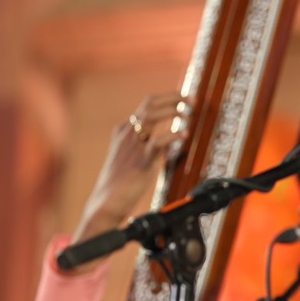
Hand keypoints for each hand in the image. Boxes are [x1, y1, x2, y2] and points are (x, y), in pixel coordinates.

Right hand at [69, 93, 189, 270]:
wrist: (106, 202)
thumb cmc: (121, 182)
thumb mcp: (134, 157)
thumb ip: (150, 146)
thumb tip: (170, 141)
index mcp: (124, 131)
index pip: (147, 105)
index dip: (167, 98)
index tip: (184, 98)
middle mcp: (127, 134)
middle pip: (150, 104)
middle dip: (173, 98)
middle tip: (192, 100)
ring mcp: (133, 146)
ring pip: (152, 116)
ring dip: (173, 110)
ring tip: (189, 113)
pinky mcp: (141, 161)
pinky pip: (158, 142)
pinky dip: (174, 135)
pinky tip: (185, 135)